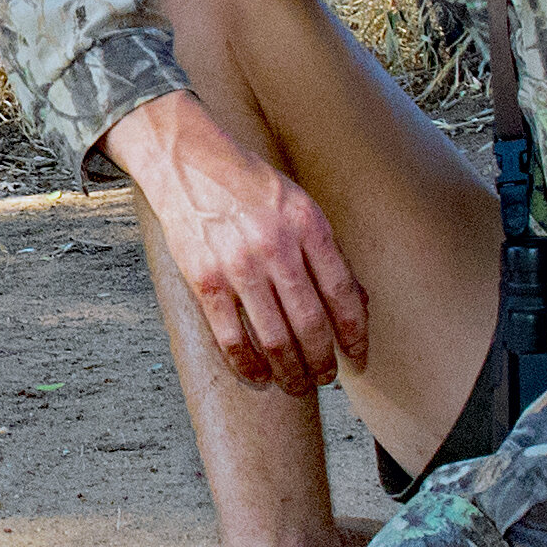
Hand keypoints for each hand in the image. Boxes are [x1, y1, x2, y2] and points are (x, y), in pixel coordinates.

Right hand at [104, 93, 366, 391]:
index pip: (342, 293)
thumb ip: (326, 251)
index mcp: (308, 225)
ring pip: (275, 339)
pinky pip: (232, 338)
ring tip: (298, 384)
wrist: (188, 162)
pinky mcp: (205, 280)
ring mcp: (239, 265)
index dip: (354, 333)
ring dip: (291, 372)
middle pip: (311, 323)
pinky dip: (249, 365)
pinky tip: (259, 376)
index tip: (358, 356)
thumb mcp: (299, 204)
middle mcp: (277, 246)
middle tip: (326, 377)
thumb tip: (357, 302)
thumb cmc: (249, 187)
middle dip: (323, 361)